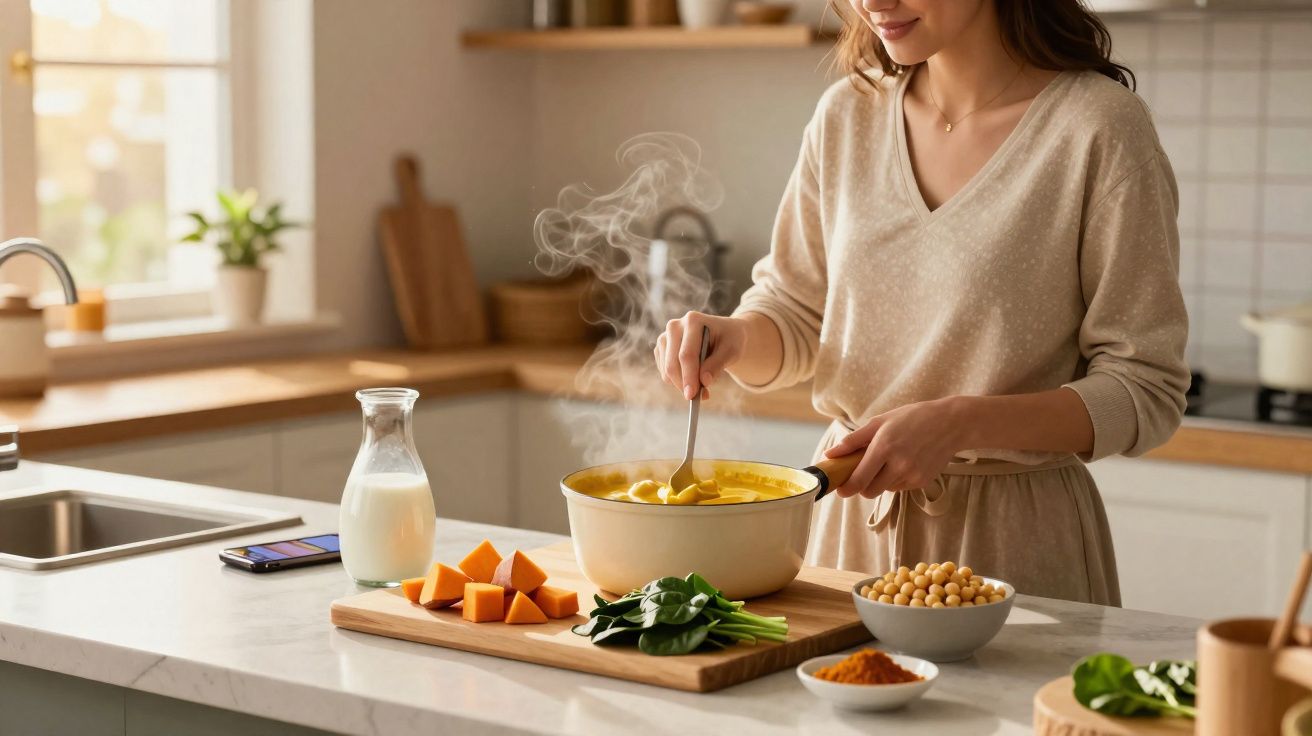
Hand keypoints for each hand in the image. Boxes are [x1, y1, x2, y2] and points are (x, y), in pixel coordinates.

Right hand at [654, 312, 748, 399]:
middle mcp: (675, 326)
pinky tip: (693, 378)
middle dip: (684, 384)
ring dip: (682, 384)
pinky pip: (665, 372)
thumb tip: (704, 382)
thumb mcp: (732, 351)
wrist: (723, 333)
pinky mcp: (662, 348)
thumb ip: (718, 364)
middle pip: (672, 364)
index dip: (689, 376)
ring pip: (666, 371)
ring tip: (702, 386)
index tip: (692, 395)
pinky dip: (677, 381)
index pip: (686, 354)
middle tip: (696, 398)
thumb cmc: (729, 340)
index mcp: (693, 321)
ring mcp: (665, 337)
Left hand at [824, 398, 964, 497]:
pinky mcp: (922, 482)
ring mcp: (912, 475)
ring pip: (884, 489)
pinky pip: (900, 487)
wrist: (951, 423)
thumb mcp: (880, 422)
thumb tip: (830, 454)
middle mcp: (898, 465)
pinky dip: (896, 479)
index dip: (846, 488)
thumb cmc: (912, 418)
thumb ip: (853, 440)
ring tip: (890, 459)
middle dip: (862, 485)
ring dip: (881, 480)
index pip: (859, 480)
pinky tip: (905, 461)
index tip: (840, 489)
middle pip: (869, 491)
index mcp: (884, 447)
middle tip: (863, 471)